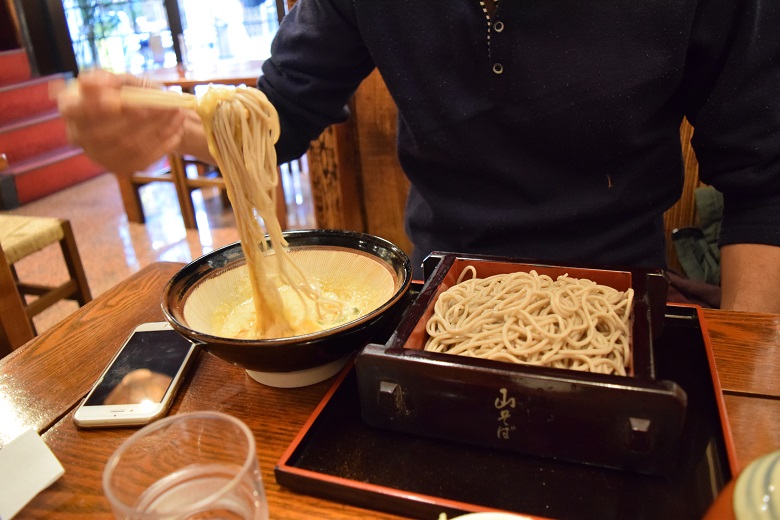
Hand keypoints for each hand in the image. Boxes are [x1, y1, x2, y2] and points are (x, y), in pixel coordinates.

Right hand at [55, 70, 186, 174]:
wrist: (152, 119)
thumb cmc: (134, 94)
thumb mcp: (126, 81)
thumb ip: (114, 80)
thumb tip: (102, 82)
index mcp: (71, 107)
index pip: (73, 110)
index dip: (93, 107)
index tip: (116, 101)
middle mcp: (78, 135)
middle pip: (104, 132)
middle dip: (139, 117)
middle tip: (166, 105)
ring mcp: (97, 156)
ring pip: (128, 145)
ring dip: (157, 129)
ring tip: (178, 113)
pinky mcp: (118, 168)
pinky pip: (142, 158)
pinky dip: (163, 143)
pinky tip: (177, 130)